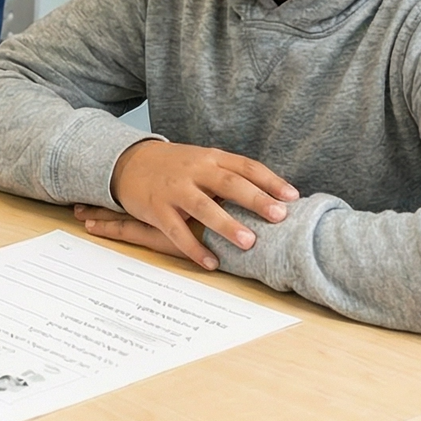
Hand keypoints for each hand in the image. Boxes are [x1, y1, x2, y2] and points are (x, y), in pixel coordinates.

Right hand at [103, 140, 297, 269]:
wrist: (129, 161)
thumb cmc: (175, 166)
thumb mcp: (203, 161)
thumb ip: (231, 176)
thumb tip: (272, 198)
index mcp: (211, 157)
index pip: (246, 166)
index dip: (270, 180)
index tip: (292, 197)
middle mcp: (194, 170)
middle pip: (229, 183)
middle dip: (255, 200)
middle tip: (279, 216)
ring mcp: (174, 189)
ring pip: (203, 206)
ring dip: (226, 224)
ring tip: (249, 242)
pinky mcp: (156, 208)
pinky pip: (176, 231)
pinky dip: (194, 248)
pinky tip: (211, 262)